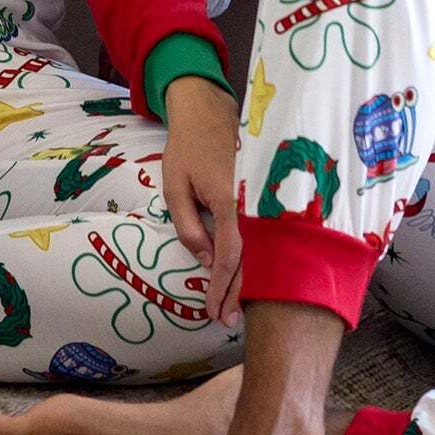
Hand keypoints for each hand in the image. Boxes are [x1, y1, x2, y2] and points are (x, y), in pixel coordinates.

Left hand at [160, 72, 242, 325]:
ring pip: (258, 250)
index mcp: (229, 200)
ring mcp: (259, 201)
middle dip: (237, 293)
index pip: (229, 254)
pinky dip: (253, 260)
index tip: (211, 309)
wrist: (209, 112)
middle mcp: (250, 204)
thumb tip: (205, 261)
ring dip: (247, 281)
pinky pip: (259, 236)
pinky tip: (247, 278)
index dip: (221, 286)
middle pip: (249, 258)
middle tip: (225, 322)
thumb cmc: (187, 148)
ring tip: (235, 310)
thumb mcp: (175, 186)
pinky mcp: (259, 199)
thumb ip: (188, 225)